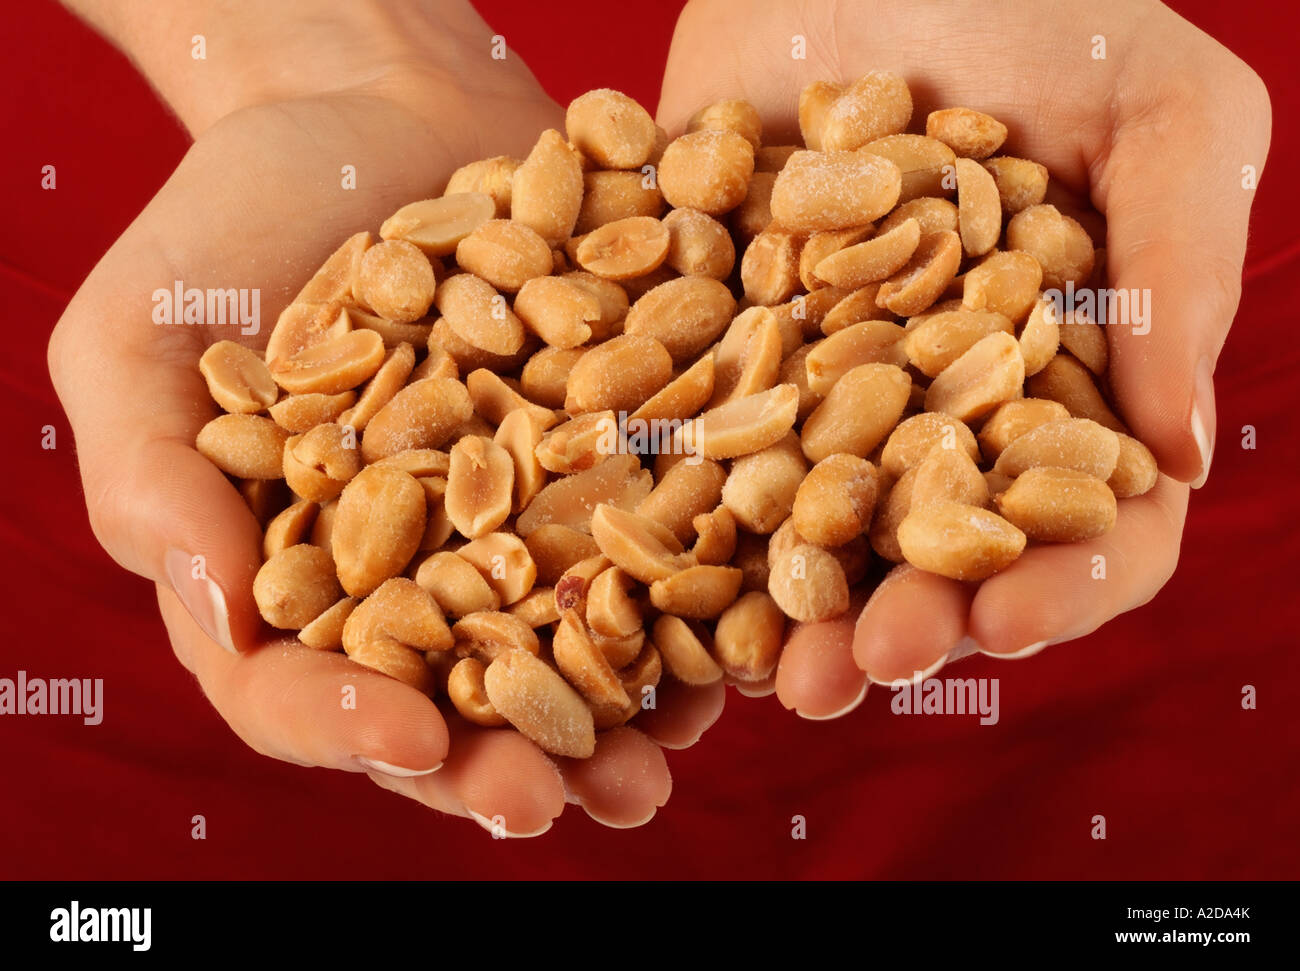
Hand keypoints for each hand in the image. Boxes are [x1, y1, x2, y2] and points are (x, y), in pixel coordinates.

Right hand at [49, 0, 720, 833]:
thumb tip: (220, 612)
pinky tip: (732, 634)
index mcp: (286, 572)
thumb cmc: (227, 219)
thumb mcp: (138, 337)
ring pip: (562, 648)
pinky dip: (687, 590)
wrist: (368, 109)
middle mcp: (408, 571)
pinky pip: (648, 541)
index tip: (412, 737)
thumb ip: (155, 479)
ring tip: (662, 760)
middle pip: (448, 699)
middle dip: (502, 760)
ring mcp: (512, 522)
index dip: (349, 725)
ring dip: (614, 714)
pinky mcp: (599, 459)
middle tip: (560, 802)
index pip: (298, 686)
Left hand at [657, 0, 1270, 713]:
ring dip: (777, 609)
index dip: (1053, 587)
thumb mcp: (1169, 118)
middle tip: (849, 670)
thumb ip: (1179, 279)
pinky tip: (633, 570)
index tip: (1004, 620)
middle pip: (923, 556)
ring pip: (797, 527)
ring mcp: (807, 380)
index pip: (1078, 525)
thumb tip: (1182, 461)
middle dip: (896, 624)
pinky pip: (677, 433)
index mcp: (1054, 381)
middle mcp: (930, 406)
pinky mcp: (702, 335)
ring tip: (757, 669)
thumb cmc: (1057, 7)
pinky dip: (659, 502)